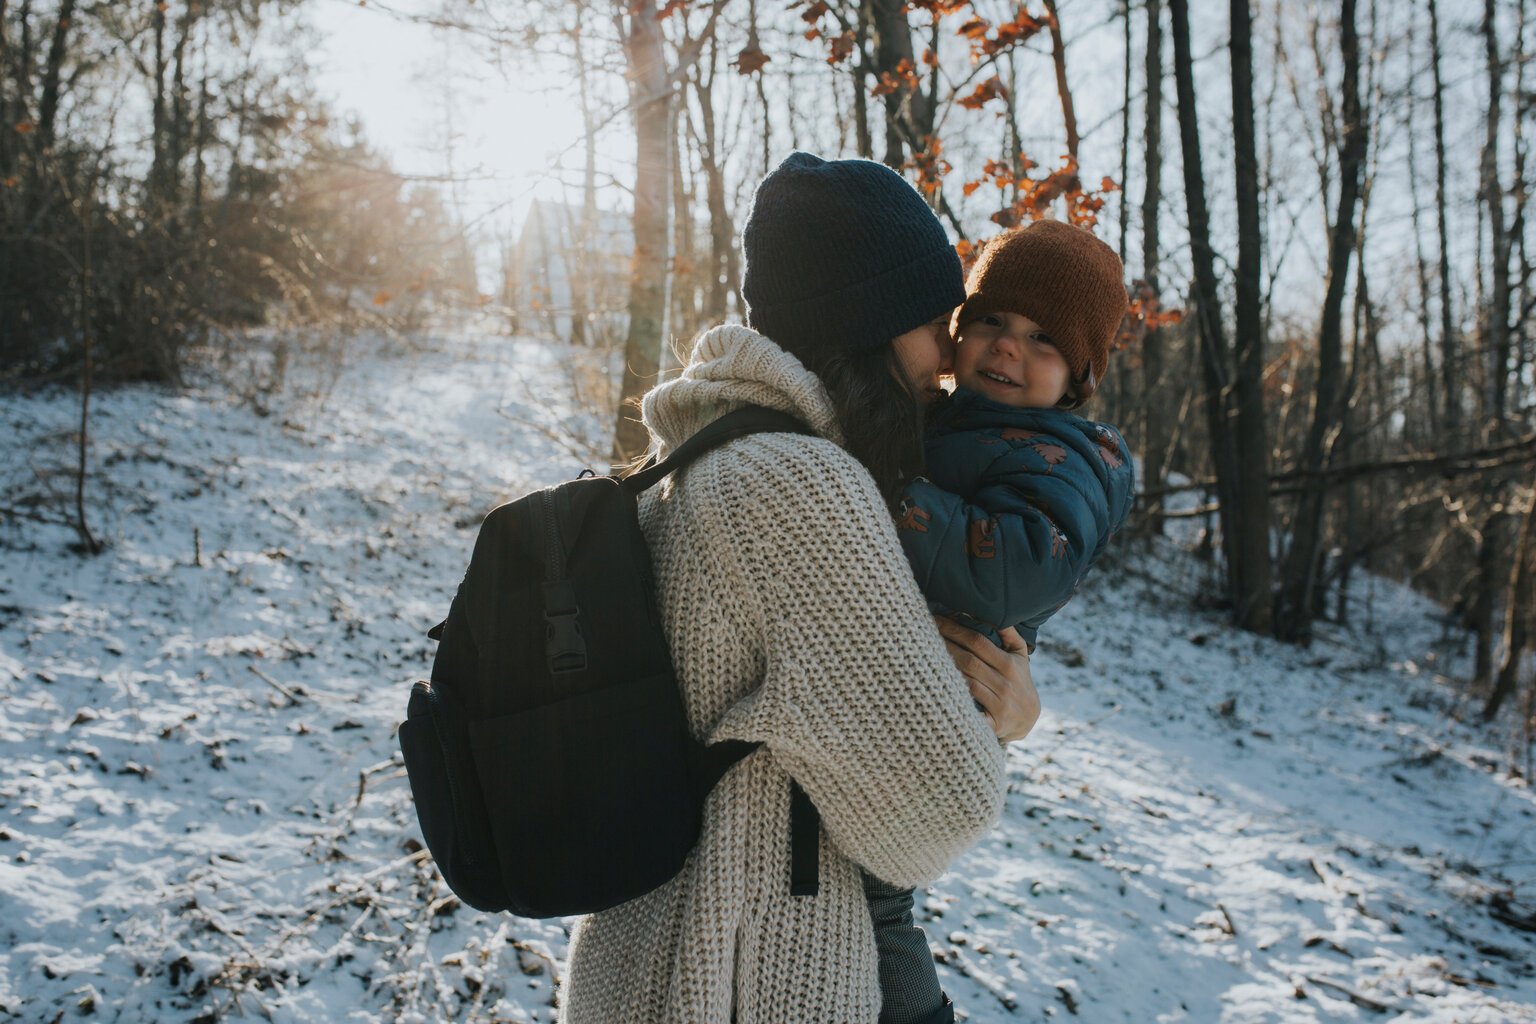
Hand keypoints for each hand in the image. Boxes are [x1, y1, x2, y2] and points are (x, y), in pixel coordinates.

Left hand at [935, 617, 1040, 743]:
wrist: (1028, 719)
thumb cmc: (1018, 680)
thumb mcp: (1020, 656)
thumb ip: (1010, 634)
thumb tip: (995, 613)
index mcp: (1009, 665)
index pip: (978, 642)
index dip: (955, 629)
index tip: (935, 620)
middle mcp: (1005, 684)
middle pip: (968, 661)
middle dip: (944, 646)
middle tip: (923, 634)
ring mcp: (999, 705)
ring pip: (965, 683)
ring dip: (944, 670)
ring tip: (924, 656)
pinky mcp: (992, 724)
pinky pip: (969, 712)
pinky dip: (955, 703)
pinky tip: (936, 691)